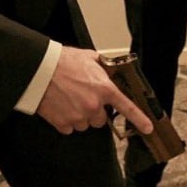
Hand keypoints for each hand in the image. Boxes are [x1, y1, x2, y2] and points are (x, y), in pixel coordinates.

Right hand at [36, 46, 154, 135]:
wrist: (39, 70)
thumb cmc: (62, 61)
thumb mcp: (89, 58)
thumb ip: (102, 67)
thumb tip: (108, 69)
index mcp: (104, 89)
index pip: (126, 107)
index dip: (139, 119)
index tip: (148, 128)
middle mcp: (93, 105)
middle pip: (101, 119)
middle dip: (94, 111)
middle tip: (82, 97)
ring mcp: (78, 116)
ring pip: (85, 124)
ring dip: (79, 116)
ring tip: (68, 100)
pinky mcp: (63, 123)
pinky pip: (69, 128)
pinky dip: (65, 120)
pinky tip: (60, 107)